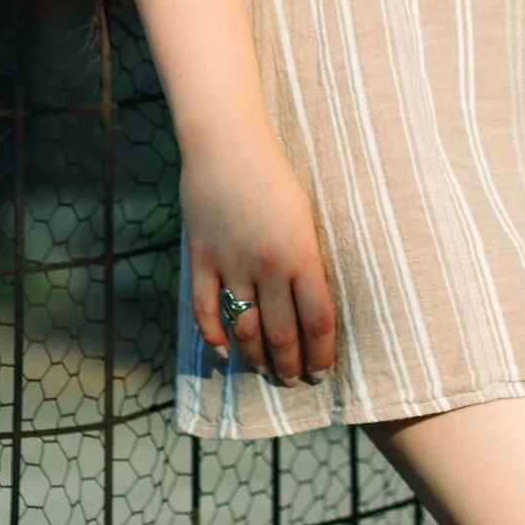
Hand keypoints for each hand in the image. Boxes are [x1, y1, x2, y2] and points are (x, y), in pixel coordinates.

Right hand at [180, 130, 336, 386]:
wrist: (227, 143)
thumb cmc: (274, 174)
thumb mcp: (304, 216)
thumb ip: (307, 261)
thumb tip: (311, 306)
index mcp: (301, 254)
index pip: (318, 321)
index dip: (321, 355)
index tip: (322, 372)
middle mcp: (268, 265)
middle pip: (282, 335)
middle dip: (290, 366)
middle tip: (295, 380)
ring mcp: (231, 263)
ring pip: (245, 330)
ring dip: (256, 358)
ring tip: (264, 371)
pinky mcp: (202, 258)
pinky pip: (207, 310)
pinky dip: (214, 337)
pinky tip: (224, 352)